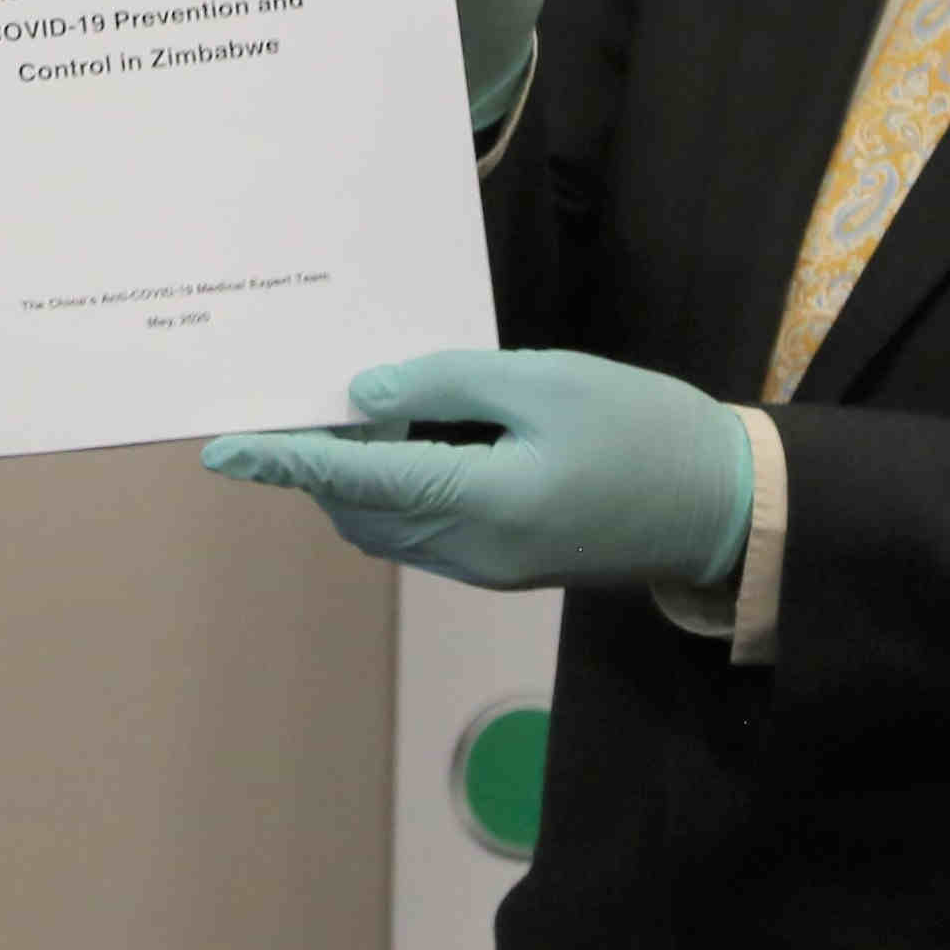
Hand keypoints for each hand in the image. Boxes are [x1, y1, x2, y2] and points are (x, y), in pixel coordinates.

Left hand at [203, 347, 750, 591]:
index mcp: (483, 505)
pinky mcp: (509, 565)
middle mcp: (473, 552)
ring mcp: (491, 568)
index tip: (223, 451)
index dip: (285, 462)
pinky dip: (395, 493)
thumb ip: (449, 383)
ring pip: (387, 529)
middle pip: (361, 513)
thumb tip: (367, 397)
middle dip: (315, 467)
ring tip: (347, 416)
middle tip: (294, 405)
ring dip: (354, 483)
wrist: (725, 504)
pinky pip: (425, 533)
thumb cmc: (644, 428)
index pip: (357, 482)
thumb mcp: (545, 380)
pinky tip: (405, 442)